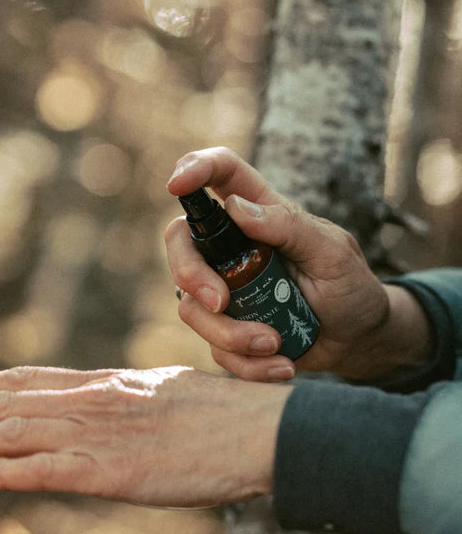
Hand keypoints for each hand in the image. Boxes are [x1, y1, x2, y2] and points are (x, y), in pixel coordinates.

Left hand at [0, 365, 291, 506]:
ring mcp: (100, 433)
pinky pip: (41, 470)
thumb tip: (103, 417)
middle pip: (6, 405)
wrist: (263, 428)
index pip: (27, 380)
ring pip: (10, 434)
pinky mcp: (112, 471)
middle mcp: (94, 400)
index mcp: (108, 382)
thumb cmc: (228, 415)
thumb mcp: (167, 396)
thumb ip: (127, 405)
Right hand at [166, 147, 431, 380]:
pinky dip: (247, 363)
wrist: (357, 339)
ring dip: (230, 333)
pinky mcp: (226, 329)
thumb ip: (288, 226)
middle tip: (220, 302)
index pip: (220, 174)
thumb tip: (236, 208)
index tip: (176, 186)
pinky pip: (215, 348)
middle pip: (180, 242)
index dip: (193, 169)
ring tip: (275, 344)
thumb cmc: (349, 286)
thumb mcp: (331, 252)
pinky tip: (282, 365)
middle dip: (190, 274)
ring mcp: (223, 288)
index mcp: (259, 212)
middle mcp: (231, 247)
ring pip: (191, 306)